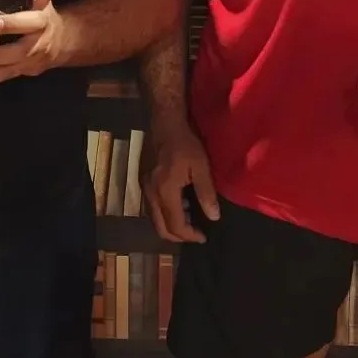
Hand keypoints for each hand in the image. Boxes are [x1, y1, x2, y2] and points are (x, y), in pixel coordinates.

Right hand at [141, 119, 219, 243]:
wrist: (165, 121)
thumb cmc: (185, 142)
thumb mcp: (201, 166)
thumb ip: (206, 193)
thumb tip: (214, 217)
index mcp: (165, 192)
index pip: (175, 225)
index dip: (190, 236)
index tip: (203, 236)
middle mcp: (151, 194)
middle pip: (160, 228)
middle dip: (178, 236)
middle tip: (195, 234)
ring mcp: (144, 187)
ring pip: (154, 218)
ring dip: (170, 224)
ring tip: (190, 218)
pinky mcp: (143, 180)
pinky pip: (152, 207)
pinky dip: (164, 213)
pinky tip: (179, 203)